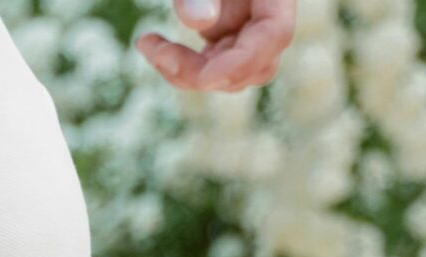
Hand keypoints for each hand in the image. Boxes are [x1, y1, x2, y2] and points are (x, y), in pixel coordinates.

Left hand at [138, 0, 295, 91]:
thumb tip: (200, 23)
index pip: (275, 34)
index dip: (242, 62)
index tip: (204, 78)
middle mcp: (266, 10)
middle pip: (256, 63)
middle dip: (207, 72)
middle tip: (156, 51)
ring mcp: (247, 24)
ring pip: (235, 73)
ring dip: (190, 73)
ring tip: (149, 45)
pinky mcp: (225, 31)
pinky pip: (212, 64)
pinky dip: (182, 64)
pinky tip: (153, 45)